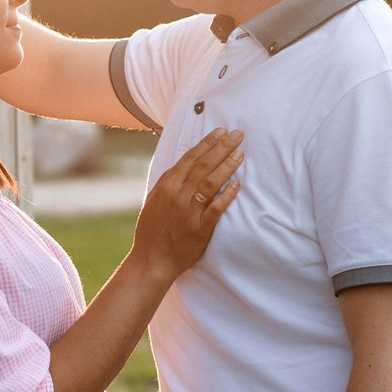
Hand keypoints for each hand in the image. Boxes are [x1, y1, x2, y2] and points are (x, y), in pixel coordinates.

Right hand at [132, 129, 242, 281]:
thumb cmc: (152, 229)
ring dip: (227, 166)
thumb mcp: (155, 200)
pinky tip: (237, 184)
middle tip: (237, 135)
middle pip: (203, 165)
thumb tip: (185, 165)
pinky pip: (216, 209)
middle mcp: (177, 195)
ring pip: (211, 183)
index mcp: (166, 185)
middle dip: (222, 147)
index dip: (207, 143)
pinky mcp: (199, 229)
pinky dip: (227, 195)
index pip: (190, 158)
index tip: (221, 132)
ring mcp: (188, 212)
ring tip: (240, 154)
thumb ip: (169, 182)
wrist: (151, 260)